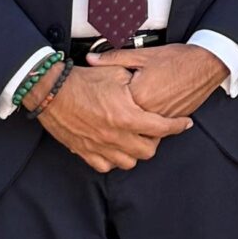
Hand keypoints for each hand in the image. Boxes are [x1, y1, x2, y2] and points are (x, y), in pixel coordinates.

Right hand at [34, 61, 190, 172]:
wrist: (52, 90)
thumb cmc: (84, 80)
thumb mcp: (117, 73)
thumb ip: (136, 83)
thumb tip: (149, 86)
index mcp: (127, 116)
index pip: (162, 128)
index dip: (178, 126)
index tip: (185, 123)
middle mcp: (115, 136)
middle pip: (148, 151)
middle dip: (156, 141)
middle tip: (154, 130)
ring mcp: (99, 147)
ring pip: (128, 162)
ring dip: (135, 152)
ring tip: (135, 138)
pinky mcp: (84, 151)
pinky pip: (105, 166)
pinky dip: (114, 159)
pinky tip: (115, 147)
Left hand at [94, 42, 229, 119]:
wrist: (207, 63)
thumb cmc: (178, 58)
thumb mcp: (143, 55)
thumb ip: (114, 59)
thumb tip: (91, 59)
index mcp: (138, 95)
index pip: (113, 107)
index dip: (105, 102)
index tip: (98, 100)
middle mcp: (150, 111)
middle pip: (126, 122)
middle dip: (117, 119)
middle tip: (107, 114)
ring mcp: (163, 118)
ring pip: (142, 131)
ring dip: (134, 126)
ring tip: (126, 118)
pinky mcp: (174, 120)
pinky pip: (157, 130)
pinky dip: (150, 126)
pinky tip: (147, 116)